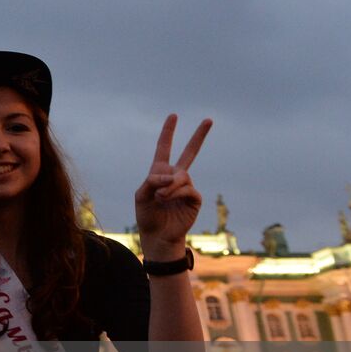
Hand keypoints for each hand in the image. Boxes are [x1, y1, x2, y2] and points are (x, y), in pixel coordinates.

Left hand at [135, 114, 211, 258]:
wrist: (157, 235)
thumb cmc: (147, 215)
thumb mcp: (141, 195)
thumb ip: (152, 181)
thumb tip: (172, 175)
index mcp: (160, 172)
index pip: (164, 148)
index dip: (168, 133)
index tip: (173, 116)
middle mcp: (175, 177)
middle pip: (190, 152)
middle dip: (199, 136)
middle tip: (209, 119)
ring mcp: (186, 187)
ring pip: (181, 176)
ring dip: (168, 186)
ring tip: (160, 197)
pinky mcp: (194, 198)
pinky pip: (188, 188)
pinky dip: (175, 192)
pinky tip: (167, 199)